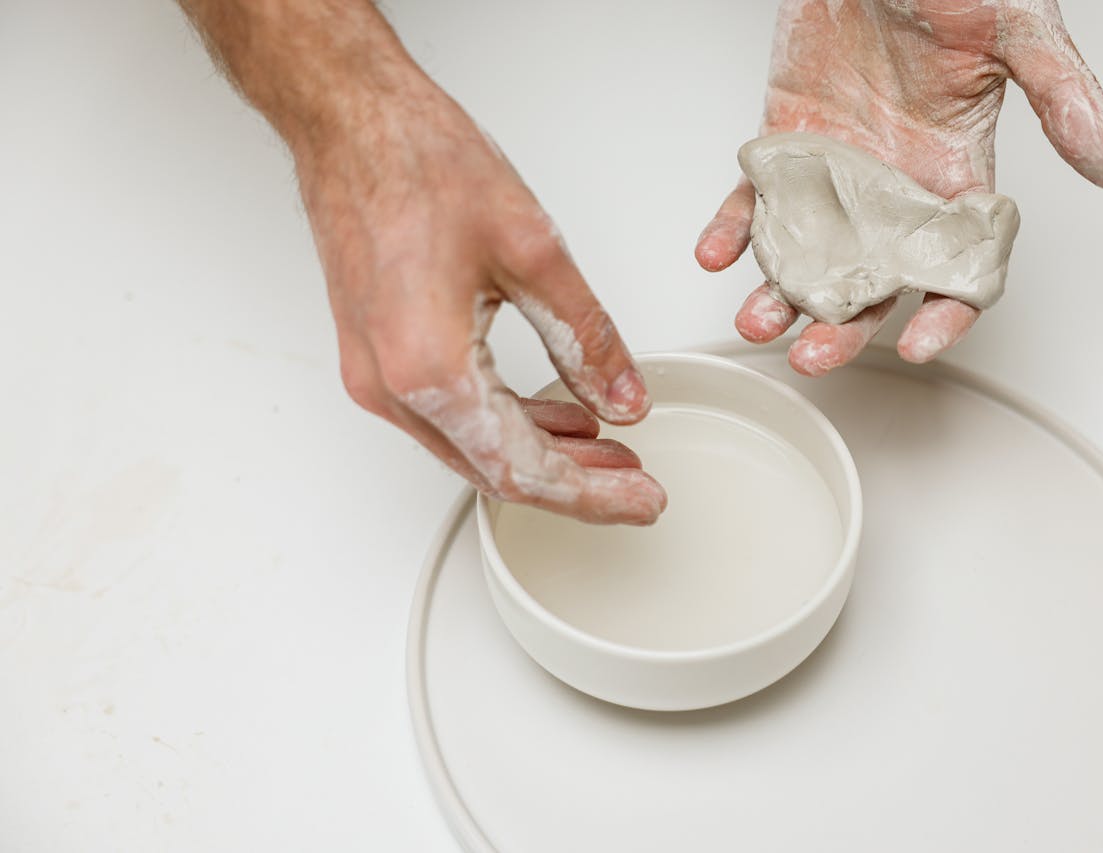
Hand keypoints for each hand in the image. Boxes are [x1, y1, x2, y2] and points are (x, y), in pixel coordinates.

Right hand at [294, 75, 666, 523]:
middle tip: (635, 485)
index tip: (640, 501)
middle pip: (495, 472)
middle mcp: (391, 385)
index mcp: (428, 367)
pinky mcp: (378, 358)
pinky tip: (554, 416)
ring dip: (542, 456)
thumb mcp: (533, 251)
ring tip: (608, 453)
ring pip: (472, 449)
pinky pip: (449, 416)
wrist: (352, 122)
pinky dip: (507, 424)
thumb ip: (586, 338)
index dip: (591, 495)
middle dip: (573, 484)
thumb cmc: (417, 164)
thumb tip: (623, 397)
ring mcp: (377, 375)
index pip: (522, 468)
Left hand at [695, 0, 1102, 373]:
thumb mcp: (1017, 31)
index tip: (919, 343)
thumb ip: (1063, 101)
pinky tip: (716, 252)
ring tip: (757, 318)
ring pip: (807, 254)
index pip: (957, 266)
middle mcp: (892, 187)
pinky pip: (753, 201)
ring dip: (780, 293)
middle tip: (812, 353)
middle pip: (871, 280)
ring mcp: (834, 172)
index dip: (944, 313)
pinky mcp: (785, 144)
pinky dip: (732, 230)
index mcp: (954, 174)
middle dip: (842, 324)